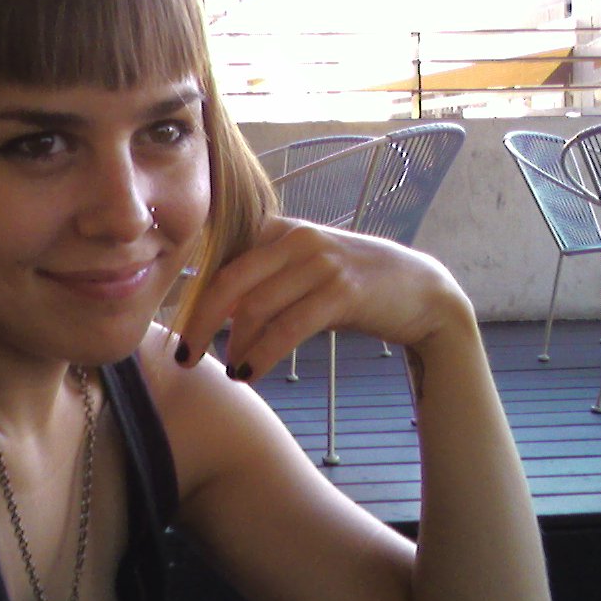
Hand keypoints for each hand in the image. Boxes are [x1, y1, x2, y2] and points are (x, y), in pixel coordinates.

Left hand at [176, 216, 468, 379]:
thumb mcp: (308, 270)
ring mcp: (321, 263)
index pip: (223, 255)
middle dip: (200, 321)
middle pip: (229, 280)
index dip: (193, 289)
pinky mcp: (342, 292)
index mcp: (284, 228)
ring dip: (234, 344)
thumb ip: (267, 277)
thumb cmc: (358, 287)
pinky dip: (261, 354)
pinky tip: (248, 372)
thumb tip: (217, 307)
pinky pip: (287, 327)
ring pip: (255, 307)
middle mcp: (299, 239)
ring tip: (228, 369)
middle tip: (184, 354)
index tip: (175, 323)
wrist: (425, 293)